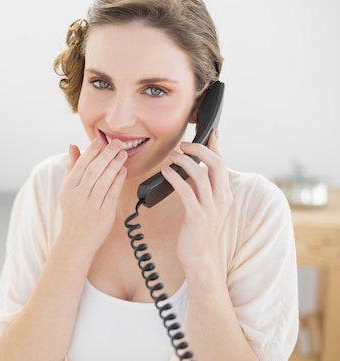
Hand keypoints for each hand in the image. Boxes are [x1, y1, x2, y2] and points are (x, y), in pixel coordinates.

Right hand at [59, 138, 127, 253]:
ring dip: (114, 165)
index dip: (91, 151)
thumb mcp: (68, 189)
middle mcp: (78, 196)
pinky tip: (123, 171)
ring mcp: (91, 206)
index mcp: (69, 188)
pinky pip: (112, 194)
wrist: (76, 239)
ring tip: (123, 154)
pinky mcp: (103, 214)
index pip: (81, 165)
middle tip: (117, 143)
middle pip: (93, 171)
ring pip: (103, 181)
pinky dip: (118, 181)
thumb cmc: (74, 211)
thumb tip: (73, 145)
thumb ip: (72, 167)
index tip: (101, 140)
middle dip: (106, 155)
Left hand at [161, 130, 232, 267]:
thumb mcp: (207, 207)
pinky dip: (175, 178)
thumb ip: (204, 189)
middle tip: (184, 145)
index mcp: (224, 194)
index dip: (216, 146)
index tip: (210, 131)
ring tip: (172, 156)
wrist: (200, 258)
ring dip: (185, 161)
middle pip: (216, 164)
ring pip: (201, 175)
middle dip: (199, 149)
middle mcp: (221, 198)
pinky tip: (165, 171)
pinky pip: (186, 191)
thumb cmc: (198, 231)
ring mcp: (211, 208)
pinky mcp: (197, 216)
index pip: (223, 163)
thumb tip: (196, 169)